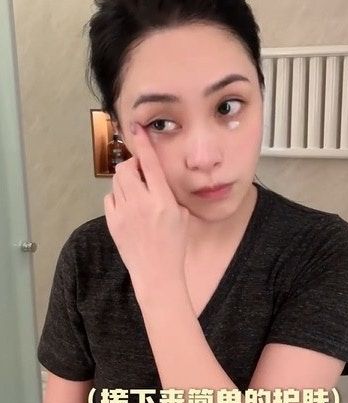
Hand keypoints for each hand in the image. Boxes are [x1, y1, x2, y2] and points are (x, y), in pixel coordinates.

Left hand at [104, 122, 189, 298]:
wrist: (157, 274)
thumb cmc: (174, 246)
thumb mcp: (182, 215)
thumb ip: (168, 194)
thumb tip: (157, 178)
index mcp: (163, 200)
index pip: (150, 164)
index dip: (143, 143)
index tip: (138, 129)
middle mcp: (141, 204)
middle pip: (126, 168)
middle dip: (132, 165)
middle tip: (141, 172)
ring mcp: (124, 213)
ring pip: (117, 182)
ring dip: (125, 180)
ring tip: (136, 191)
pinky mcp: (113, 223)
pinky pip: (110, 198)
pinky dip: (118, 196)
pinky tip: (128, 206)